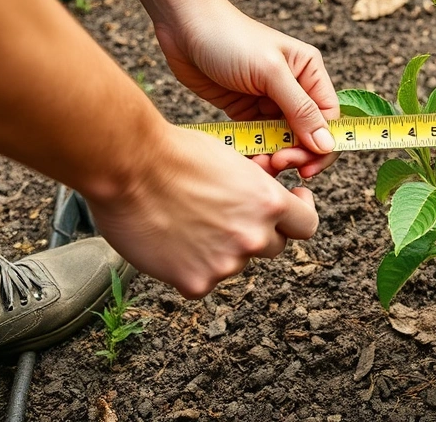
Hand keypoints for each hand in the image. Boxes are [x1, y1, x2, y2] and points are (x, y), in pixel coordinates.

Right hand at [85, 125, 318, 297]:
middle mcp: (254, 237)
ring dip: (220, 250)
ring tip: (185, 223)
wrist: (128, 166)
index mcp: (269, 203)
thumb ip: (255, 188)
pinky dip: (188, 267)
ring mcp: (226, 263)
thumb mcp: (233, 162)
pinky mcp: (195, 282)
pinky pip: (202, 280)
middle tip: (225, 217)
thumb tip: (266, 200)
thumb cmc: (174, 153)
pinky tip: (170, 242)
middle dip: (256, 233)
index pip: (306, 225)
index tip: (291, 207)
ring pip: (235, 263)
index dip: (299, 216)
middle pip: (273, 247)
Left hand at [154, 1, 338, 177]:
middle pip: (308, 134)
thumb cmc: (230, 39)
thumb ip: (300, 109)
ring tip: (260, 164)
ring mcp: (269, 101)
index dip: (322, 145)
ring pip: (283, 141)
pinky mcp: (245, 111)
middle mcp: (295, 89)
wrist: (182, 26)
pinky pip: (258, 140)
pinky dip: (256, 152)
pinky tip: (248, 159)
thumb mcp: (270, 73)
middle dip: (297, 153)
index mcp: (309, 73)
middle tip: (278, 164)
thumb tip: (327, 144)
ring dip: (275, 157)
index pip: (329, 118)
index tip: (306, 166)